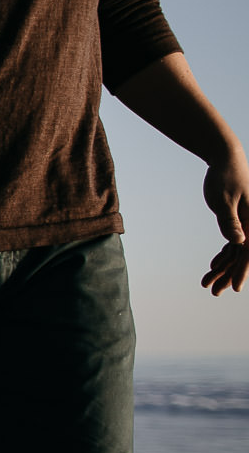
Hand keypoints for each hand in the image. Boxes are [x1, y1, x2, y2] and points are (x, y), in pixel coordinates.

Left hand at [200, 152, 248, 294]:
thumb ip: (231, 222)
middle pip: (245, 255)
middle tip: (213, 292)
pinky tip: (213, 267)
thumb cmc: (225, 177)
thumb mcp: (224, 200)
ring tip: (207, 284)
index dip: (243, 270)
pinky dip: (224, 256)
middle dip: (230, 275)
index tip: (235, 287)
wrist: (226, 159)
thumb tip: (239, 243)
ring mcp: (248, 224)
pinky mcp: (240, 221)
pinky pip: (234, 243)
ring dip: (225, 268)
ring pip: (238, 252)